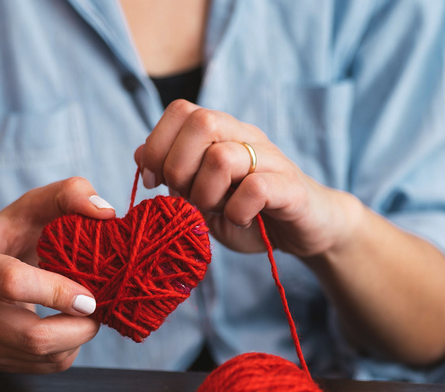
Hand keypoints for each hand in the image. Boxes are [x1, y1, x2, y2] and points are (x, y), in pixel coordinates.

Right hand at [0, 177, 115, 372]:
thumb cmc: (15, 235)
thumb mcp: (35, 206)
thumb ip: (70, 194)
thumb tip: (105, 211)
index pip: (12, 282)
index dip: (57, 292)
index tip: (90, 295)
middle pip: (30, 336)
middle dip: (77, 328)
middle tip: (97, 310)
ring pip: (41, 356)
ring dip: (77, 339)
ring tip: (85, 315)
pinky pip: (43, 368)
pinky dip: (67, 351)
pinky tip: (67, 327)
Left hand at [135, 100, 360, 256]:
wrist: (304, 229)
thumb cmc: (248, 211)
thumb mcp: (201, 195)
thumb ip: (173, 174)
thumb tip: (140, 155)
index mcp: (221, 133)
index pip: (180, 110)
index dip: (157, 145)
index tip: (155, 182)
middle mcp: (245, 136)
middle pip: (201, 121)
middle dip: (178, 166)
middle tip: (185, 197)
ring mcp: (269, 159)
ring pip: (223, 157)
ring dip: (206, 194)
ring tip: (215, 211)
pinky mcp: (290, 188)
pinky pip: (256, 189)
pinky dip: (237, 211)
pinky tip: (240, 220)